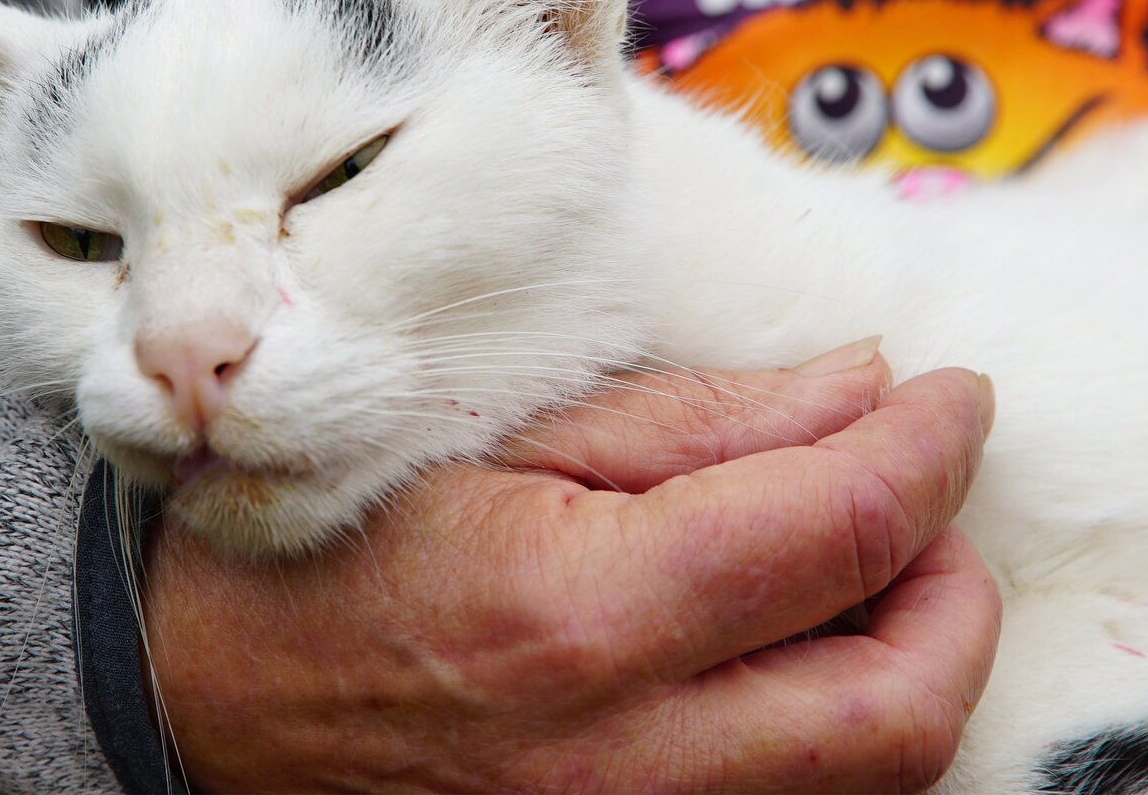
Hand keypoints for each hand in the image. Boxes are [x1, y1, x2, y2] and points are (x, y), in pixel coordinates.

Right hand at [143, 345, 1000, 791]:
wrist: (194, 699)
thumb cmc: (321, 549)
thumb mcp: (493, 438)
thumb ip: (694, 422)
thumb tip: (861, 391)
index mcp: (579, 611)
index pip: (842, 525)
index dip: (932, 446)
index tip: (952, 399)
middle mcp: (619, 758)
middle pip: (900, 703)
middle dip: (954, 589)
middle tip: (924, 504)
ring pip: (865, 779)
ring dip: (903, 667)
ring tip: (853, 576)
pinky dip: (827, 734)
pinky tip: (783, 658)